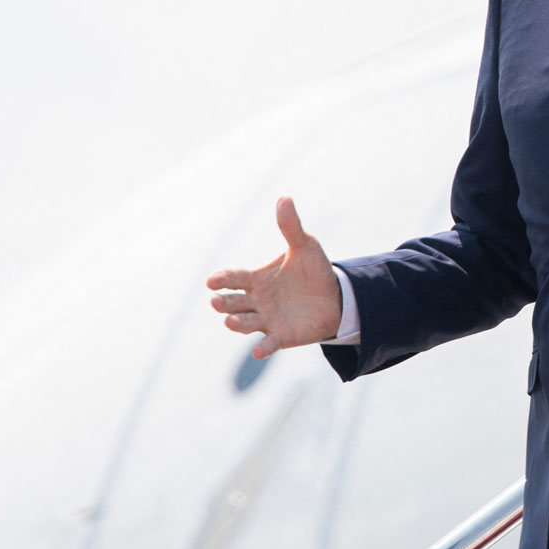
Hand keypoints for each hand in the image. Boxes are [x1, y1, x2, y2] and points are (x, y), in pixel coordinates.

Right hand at [207, 196, 342, 358]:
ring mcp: (266, 320)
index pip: (233, 278)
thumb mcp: (305, 246)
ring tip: (230, 321)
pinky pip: (268, 344)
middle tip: (216, 300)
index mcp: (256, 279)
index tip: (212, 280)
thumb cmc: (313, 271)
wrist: (336, 297)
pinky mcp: (281, 336)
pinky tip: (258, 351)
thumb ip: (291, 227)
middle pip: (232, 302)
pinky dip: (262, 348)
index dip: (222, 279)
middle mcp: (256, 301)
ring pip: (244, 323)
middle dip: (223, 302)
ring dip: (236, 323)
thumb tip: (284, 197)